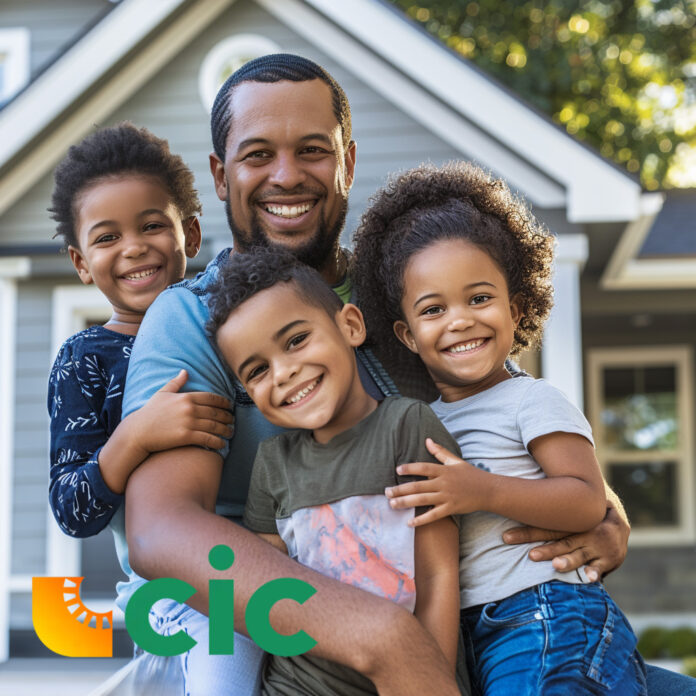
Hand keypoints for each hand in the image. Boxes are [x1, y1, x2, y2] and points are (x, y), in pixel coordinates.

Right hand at [128, 369, 233, 454]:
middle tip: (233, 420)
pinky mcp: (186, 436)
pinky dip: (217, 442)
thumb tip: (184, 371)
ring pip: (215, 426)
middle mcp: (190, 408)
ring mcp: (189, 422)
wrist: (138, 431)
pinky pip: (207, 438)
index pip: (212, 398)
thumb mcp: (162, 393)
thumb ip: (176, 382)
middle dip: (227, 417)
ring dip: (226, 430)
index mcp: (186, 397)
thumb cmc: (149, 412)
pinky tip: (222, 444)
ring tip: (231, 432)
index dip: (223, 403)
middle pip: (216, 412)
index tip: (230, 406)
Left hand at [385, 438, 486, 526]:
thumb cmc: (471, 474)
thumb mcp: (456, 461)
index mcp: (444, 470)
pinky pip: (433, 516)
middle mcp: (443, 483)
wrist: (488, 491)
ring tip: (392, 504)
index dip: (409, 468)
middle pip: (418, 486)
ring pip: (422, 500)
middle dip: (400, 489)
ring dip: (405, 502)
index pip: (423, 467)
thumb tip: (427, 440)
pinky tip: (409, 523)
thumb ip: (440, 452)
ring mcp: (447, 497)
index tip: (397, 470)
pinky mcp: (451, 509)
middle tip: (386, 492)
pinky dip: (420, 520)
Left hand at [502, 506, 628, 580]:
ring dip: (568, 560)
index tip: (506, 537)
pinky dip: (595, 572)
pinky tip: (589, 577)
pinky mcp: (608, 560)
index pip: (545, 526)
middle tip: (530, 555)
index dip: (526, 531)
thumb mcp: (567, 507)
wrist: (621, 521)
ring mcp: (596, 546)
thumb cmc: (583, 515)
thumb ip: (543, 507)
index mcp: (569, 519)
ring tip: (556, 565)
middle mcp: (582, 531)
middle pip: (560, 541)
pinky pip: (600, 567)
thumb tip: (509, 498)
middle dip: (545, 550)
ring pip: (579, 554)